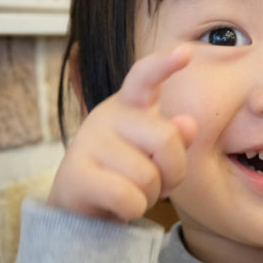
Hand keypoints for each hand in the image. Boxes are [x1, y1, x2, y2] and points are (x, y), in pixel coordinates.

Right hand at [48, 44, 196, 221]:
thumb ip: (174, 138)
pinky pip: (129, 198)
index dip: (164, 64)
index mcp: (130, 105)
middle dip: (172, 173)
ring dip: (150, 196)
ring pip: (149, 176)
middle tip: (156, 183)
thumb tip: (187, 123)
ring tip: (131, 193)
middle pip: (167, 140)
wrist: (82, 210)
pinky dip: (133, 211)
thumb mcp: (157, 155)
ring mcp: (87, 142)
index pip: (144, 77)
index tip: (185, 52)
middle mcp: (106, 115)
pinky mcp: (75, 174)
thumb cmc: (127, 175)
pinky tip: (117, 207)